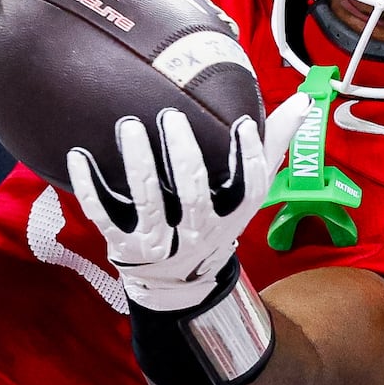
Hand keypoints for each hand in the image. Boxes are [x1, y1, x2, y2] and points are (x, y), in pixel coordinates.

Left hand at [68, 111, 267, 310]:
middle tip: (170, 115)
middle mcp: (197, 231)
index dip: (248, 158)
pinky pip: (104, 215)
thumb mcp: (244, 195)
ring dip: (138, 163)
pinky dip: (90, 187)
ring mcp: (159, 242)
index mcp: (230, 215)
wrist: (175, 283)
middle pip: (194, 195)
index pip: (249, 189)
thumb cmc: (212, 218)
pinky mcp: (124, 245)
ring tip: (129, 125)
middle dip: (183, 155)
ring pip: (148, 202)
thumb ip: (271, 147)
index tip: (242, 123)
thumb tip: (304, 101)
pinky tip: (79, 155)